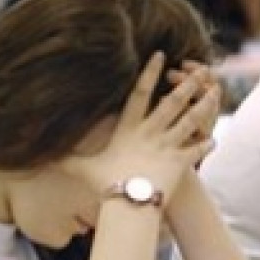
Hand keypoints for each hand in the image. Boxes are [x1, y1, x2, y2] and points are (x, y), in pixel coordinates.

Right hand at [65, 52, 217, 201]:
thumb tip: (44, 158)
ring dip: (204, 106)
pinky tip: (214, 140)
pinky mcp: (180, 163)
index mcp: (129, 129)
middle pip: (172, 102)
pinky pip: (196, 150)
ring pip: (191, 120)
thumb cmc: (105, 185)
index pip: (140, 93)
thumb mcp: (83, 169)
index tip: (160, 55)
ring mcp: (167, 147)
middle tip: (200, 70)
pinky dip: (205, 144)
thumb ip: (67, 160)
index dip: (150, 73)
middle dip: (186, 84)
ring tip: (215, 93)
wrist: (128, 204)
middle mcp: (151, 133)